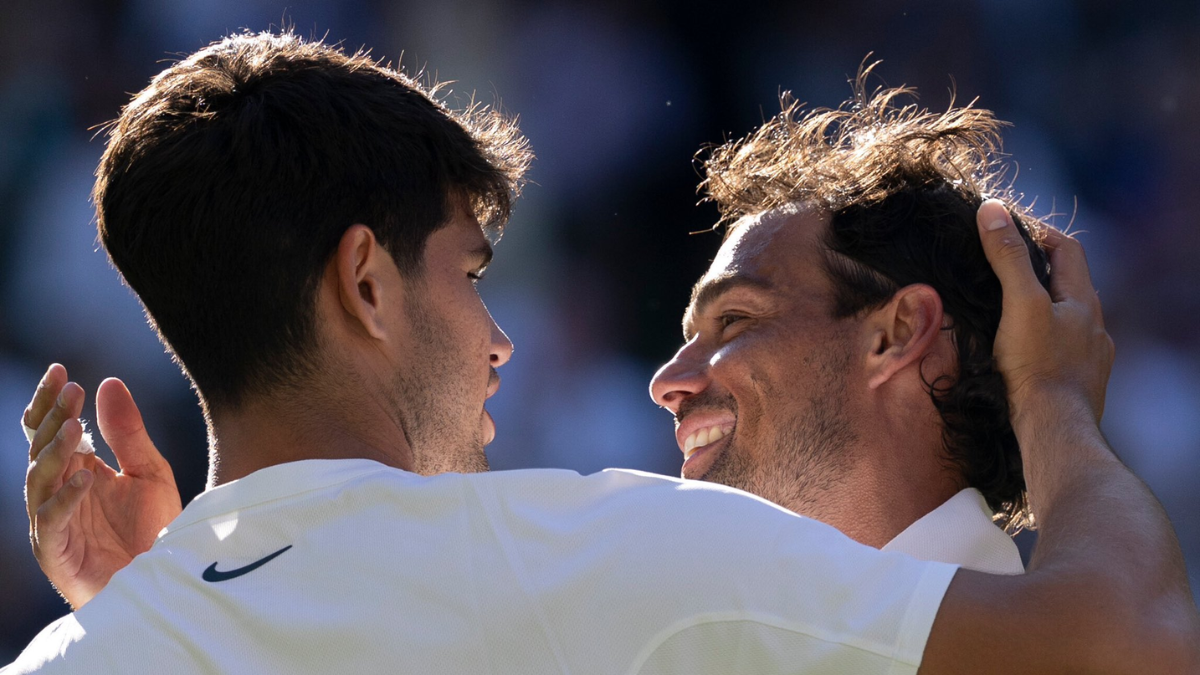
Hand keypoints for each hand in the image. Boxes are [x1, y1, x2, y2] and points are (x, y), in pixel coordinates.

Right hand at [24, 364, 182, 608]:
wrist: (166, 579)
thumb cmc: (154, 529)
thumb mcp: (149, 472)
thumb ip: (128, 433)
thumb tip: (107, 381)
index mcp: (76, 471)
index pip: (51, 430)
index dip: (50, 401)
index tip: (60, 370)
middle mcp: (58, 493)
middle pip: (41, 449)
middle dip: (53, 418)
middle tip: (70, 390)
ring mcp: (54, 523)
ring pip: (39, 481)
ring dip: (55, 453)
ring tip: (74, 428)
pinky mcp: (57, 553)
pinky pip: (52, 521)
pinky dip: (65, 498)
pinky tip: (85, 477)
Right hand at [975, 200, 1114, 428]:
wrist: (1053, 428)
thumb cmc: (1036, 365)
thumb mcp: (1019, 303)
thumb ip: (1008, 258)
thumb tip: (993, 210)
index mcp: (1082, 300)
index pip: (1066, 248)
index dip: (1038, 232)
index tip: (1006, 228)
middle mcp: (1093, 325)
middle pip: (1067, 283)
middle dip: (1037, 269)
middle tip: (999, 267)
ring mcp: (1090, 356)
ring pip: (1066, 319)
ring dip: (1041, 308)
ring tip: (1006, 310)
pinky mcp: (1079, 383)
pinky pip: (1063, 350)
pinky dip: (1043, 340)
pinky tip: (1022, 352)